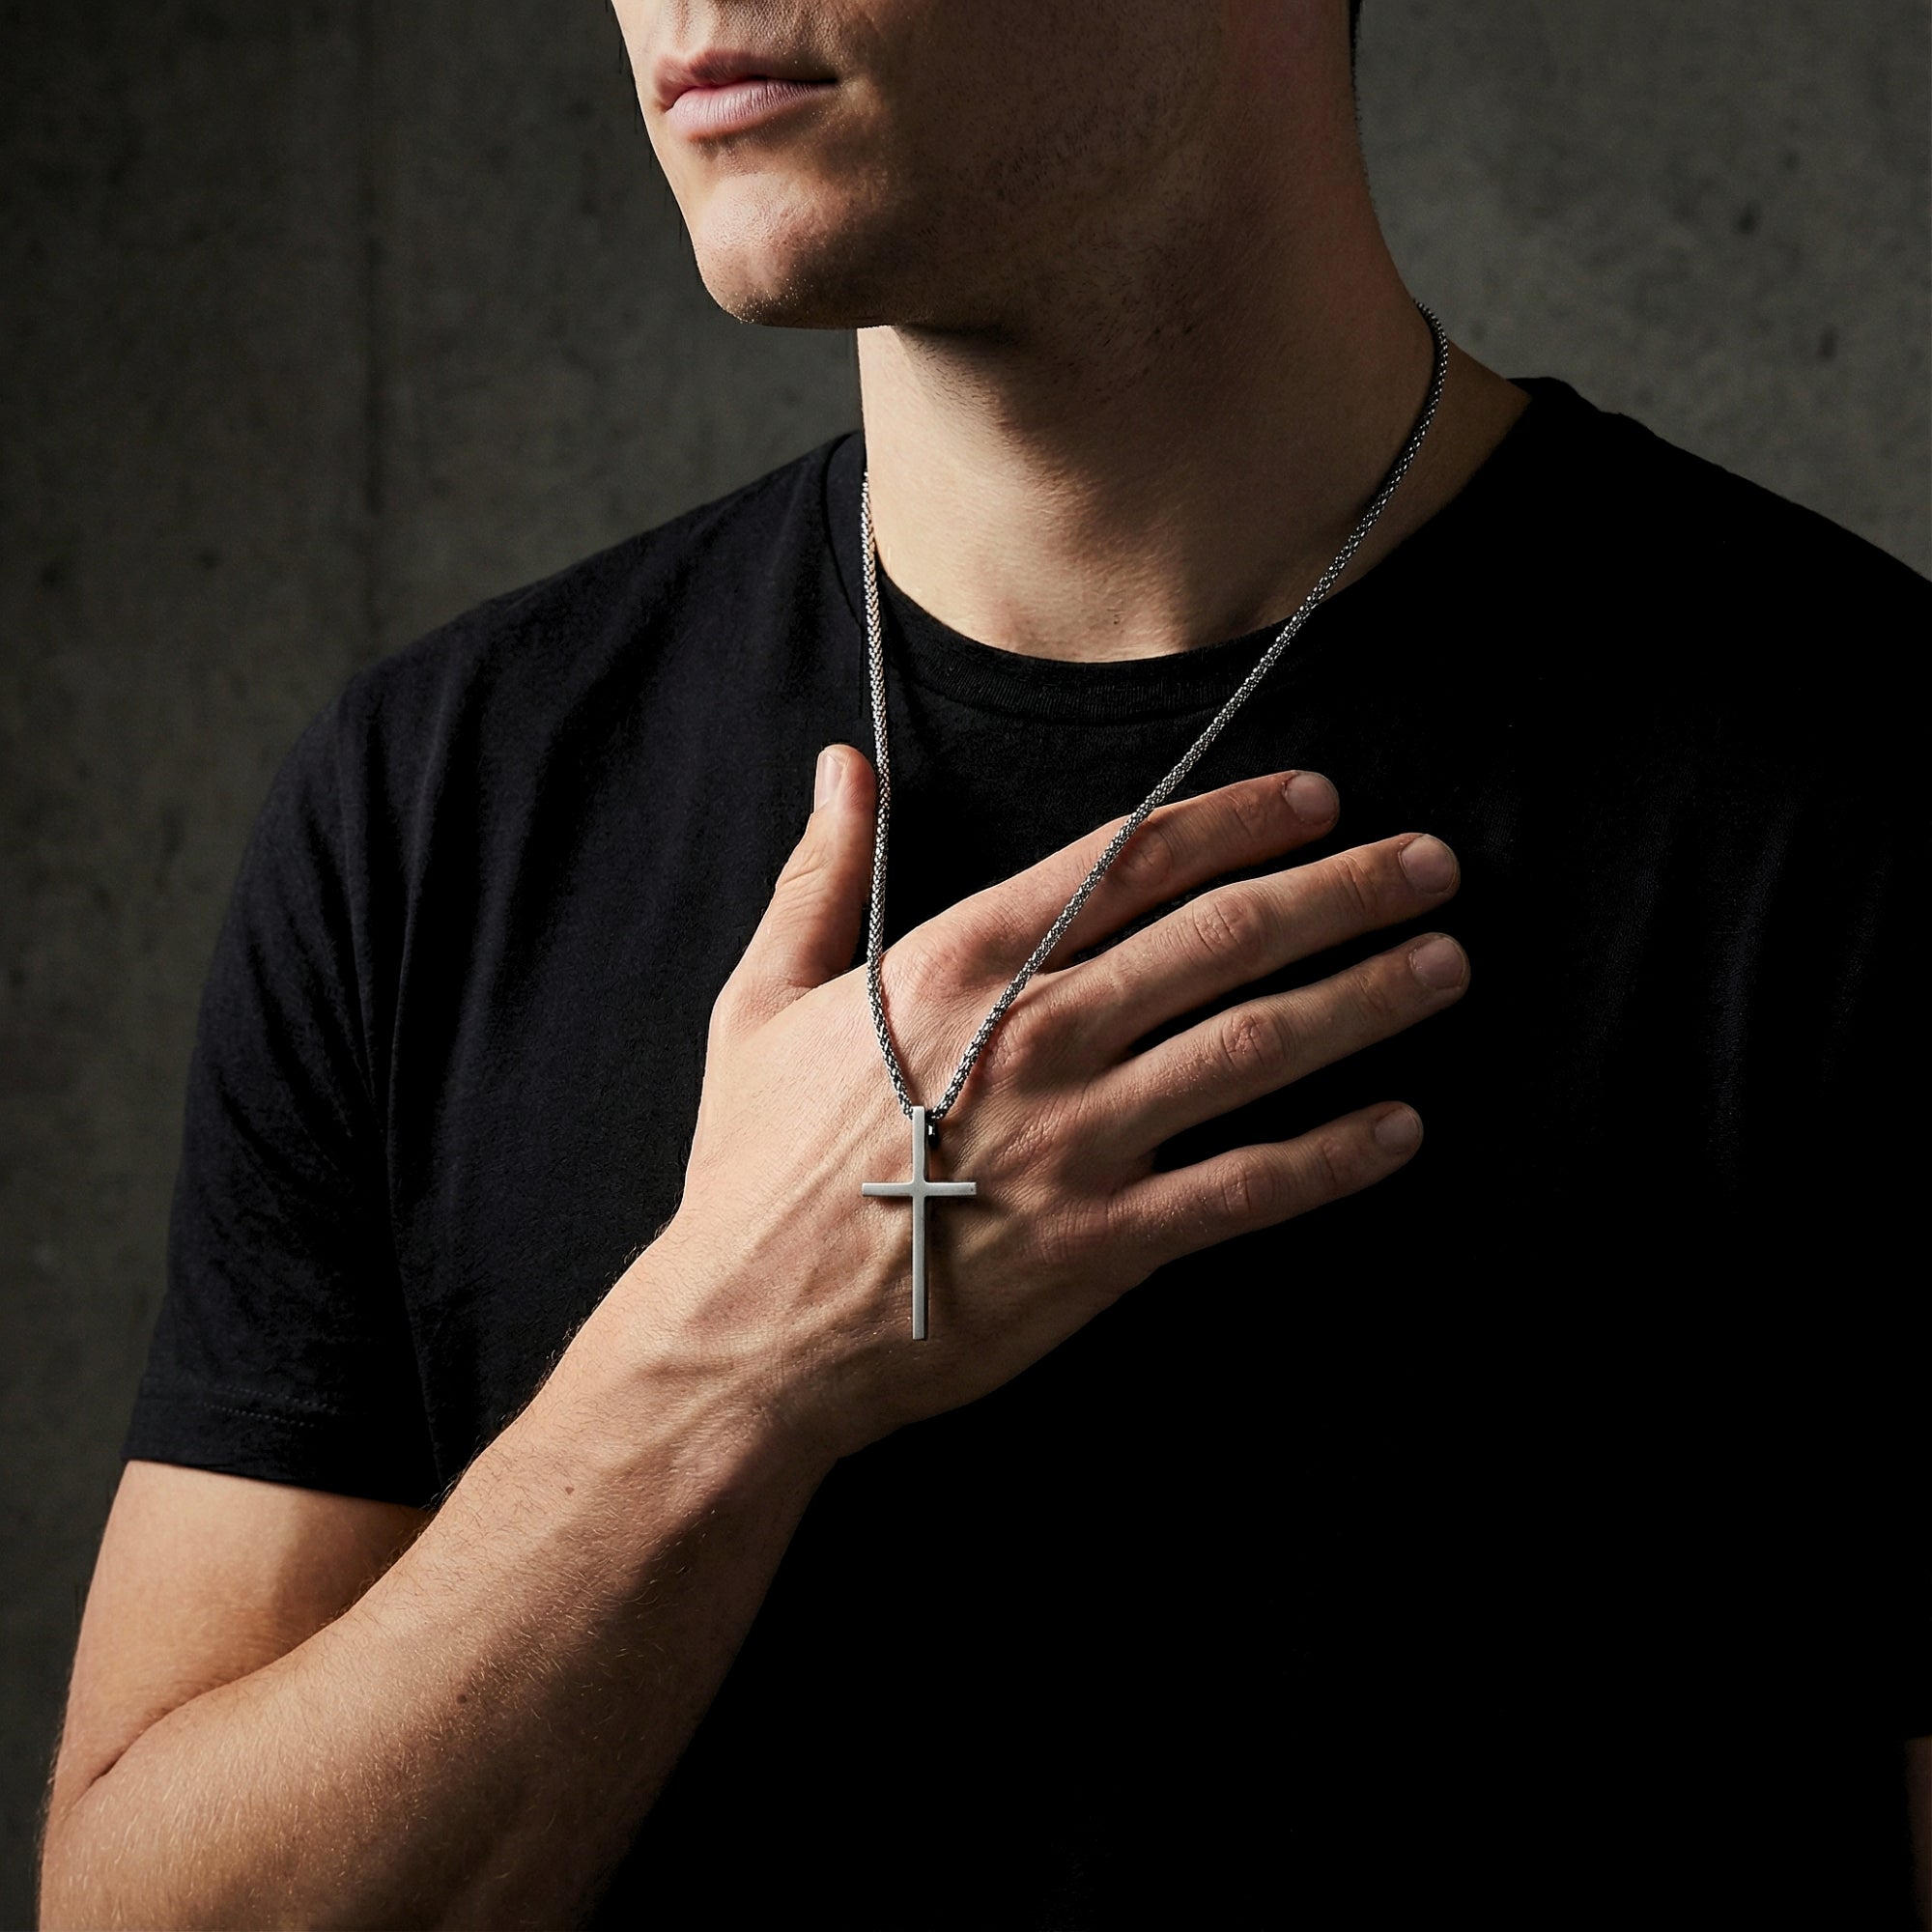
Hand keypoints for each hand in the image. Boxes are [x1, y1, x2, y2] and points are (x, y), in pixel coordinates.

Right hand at [634, 745, 1467, 1461]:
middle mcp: (1036, 1036)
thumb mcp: (763, 1000)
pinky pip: (1246, 1188)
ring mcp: (1079, 1142)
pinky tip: (1400, 1129)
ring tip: (1445, 964)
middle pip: (1221, 936)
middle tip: (1431, 864)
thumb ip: (820, 875)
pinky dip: (1332, 1157)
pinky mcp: (1106, 1246)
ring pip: (1254, 1046)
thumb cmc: (756, 1166)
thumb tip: (839, 764)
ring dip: (1364, 998)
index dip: (1237, 819)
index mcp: (958, 964)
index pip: (1128, 861)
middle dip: (1341, 890)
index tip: (1318, 798)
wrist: (751, 1334)